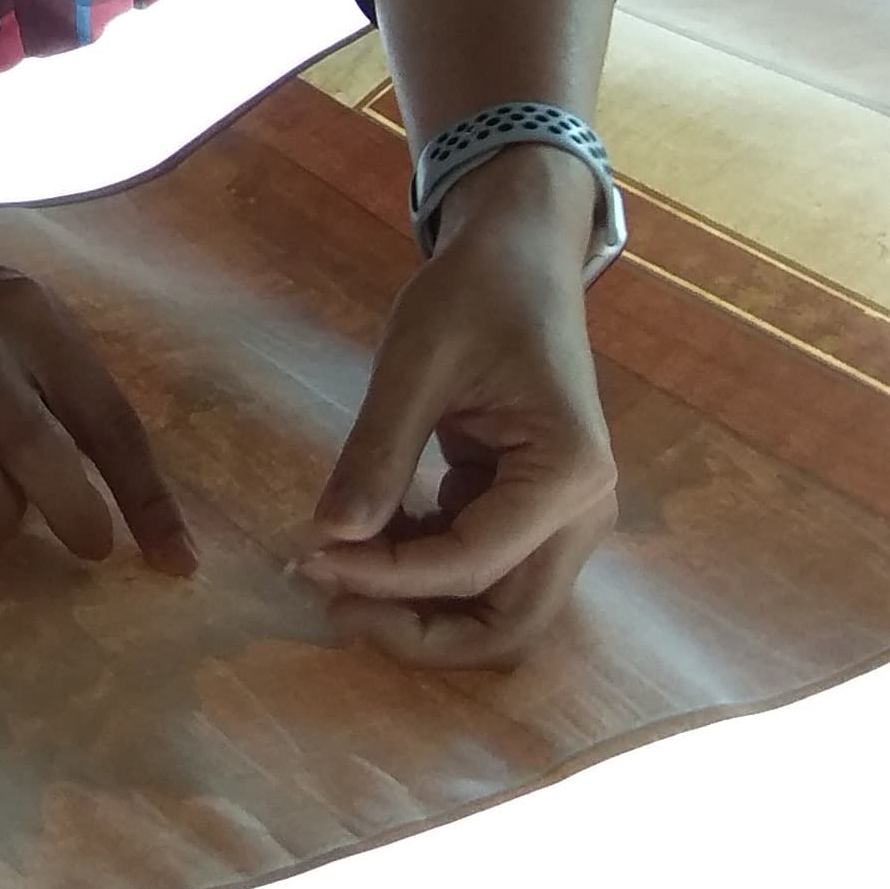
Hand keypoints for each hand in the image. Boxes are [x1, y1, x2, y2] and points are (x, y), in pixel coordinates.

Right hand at [0, 231, 195, 569]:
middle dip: (74, 512)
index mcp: (29, 318)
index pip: (104, 415)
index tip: (176, 560)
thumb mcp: (25, 322)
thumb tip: (132, 499)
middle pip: (34, 446)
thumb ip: (70, 390)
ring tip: (2, 514)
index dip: (146, 496)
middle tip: (89, 545)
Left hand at [296, 147, 618, 666]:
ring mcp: (565, 518)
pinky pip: (483, 570)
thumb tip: (328, 536)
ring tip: (334, 572)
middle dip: (418, 632)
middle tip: (330, 605)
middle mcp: (583, 512)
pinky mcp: (533, 511)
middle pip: (509, 625)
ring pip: (498, 609)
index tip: (307, 555)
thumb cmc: (474, 294)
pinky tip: (366, 537)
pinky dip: (424, 570)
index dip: (384, 576)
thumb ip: (377, 451)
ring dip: (420, 609)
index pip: (471, 564)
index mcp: (567, 473)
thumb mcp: (415, 363)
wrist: (518, 256)